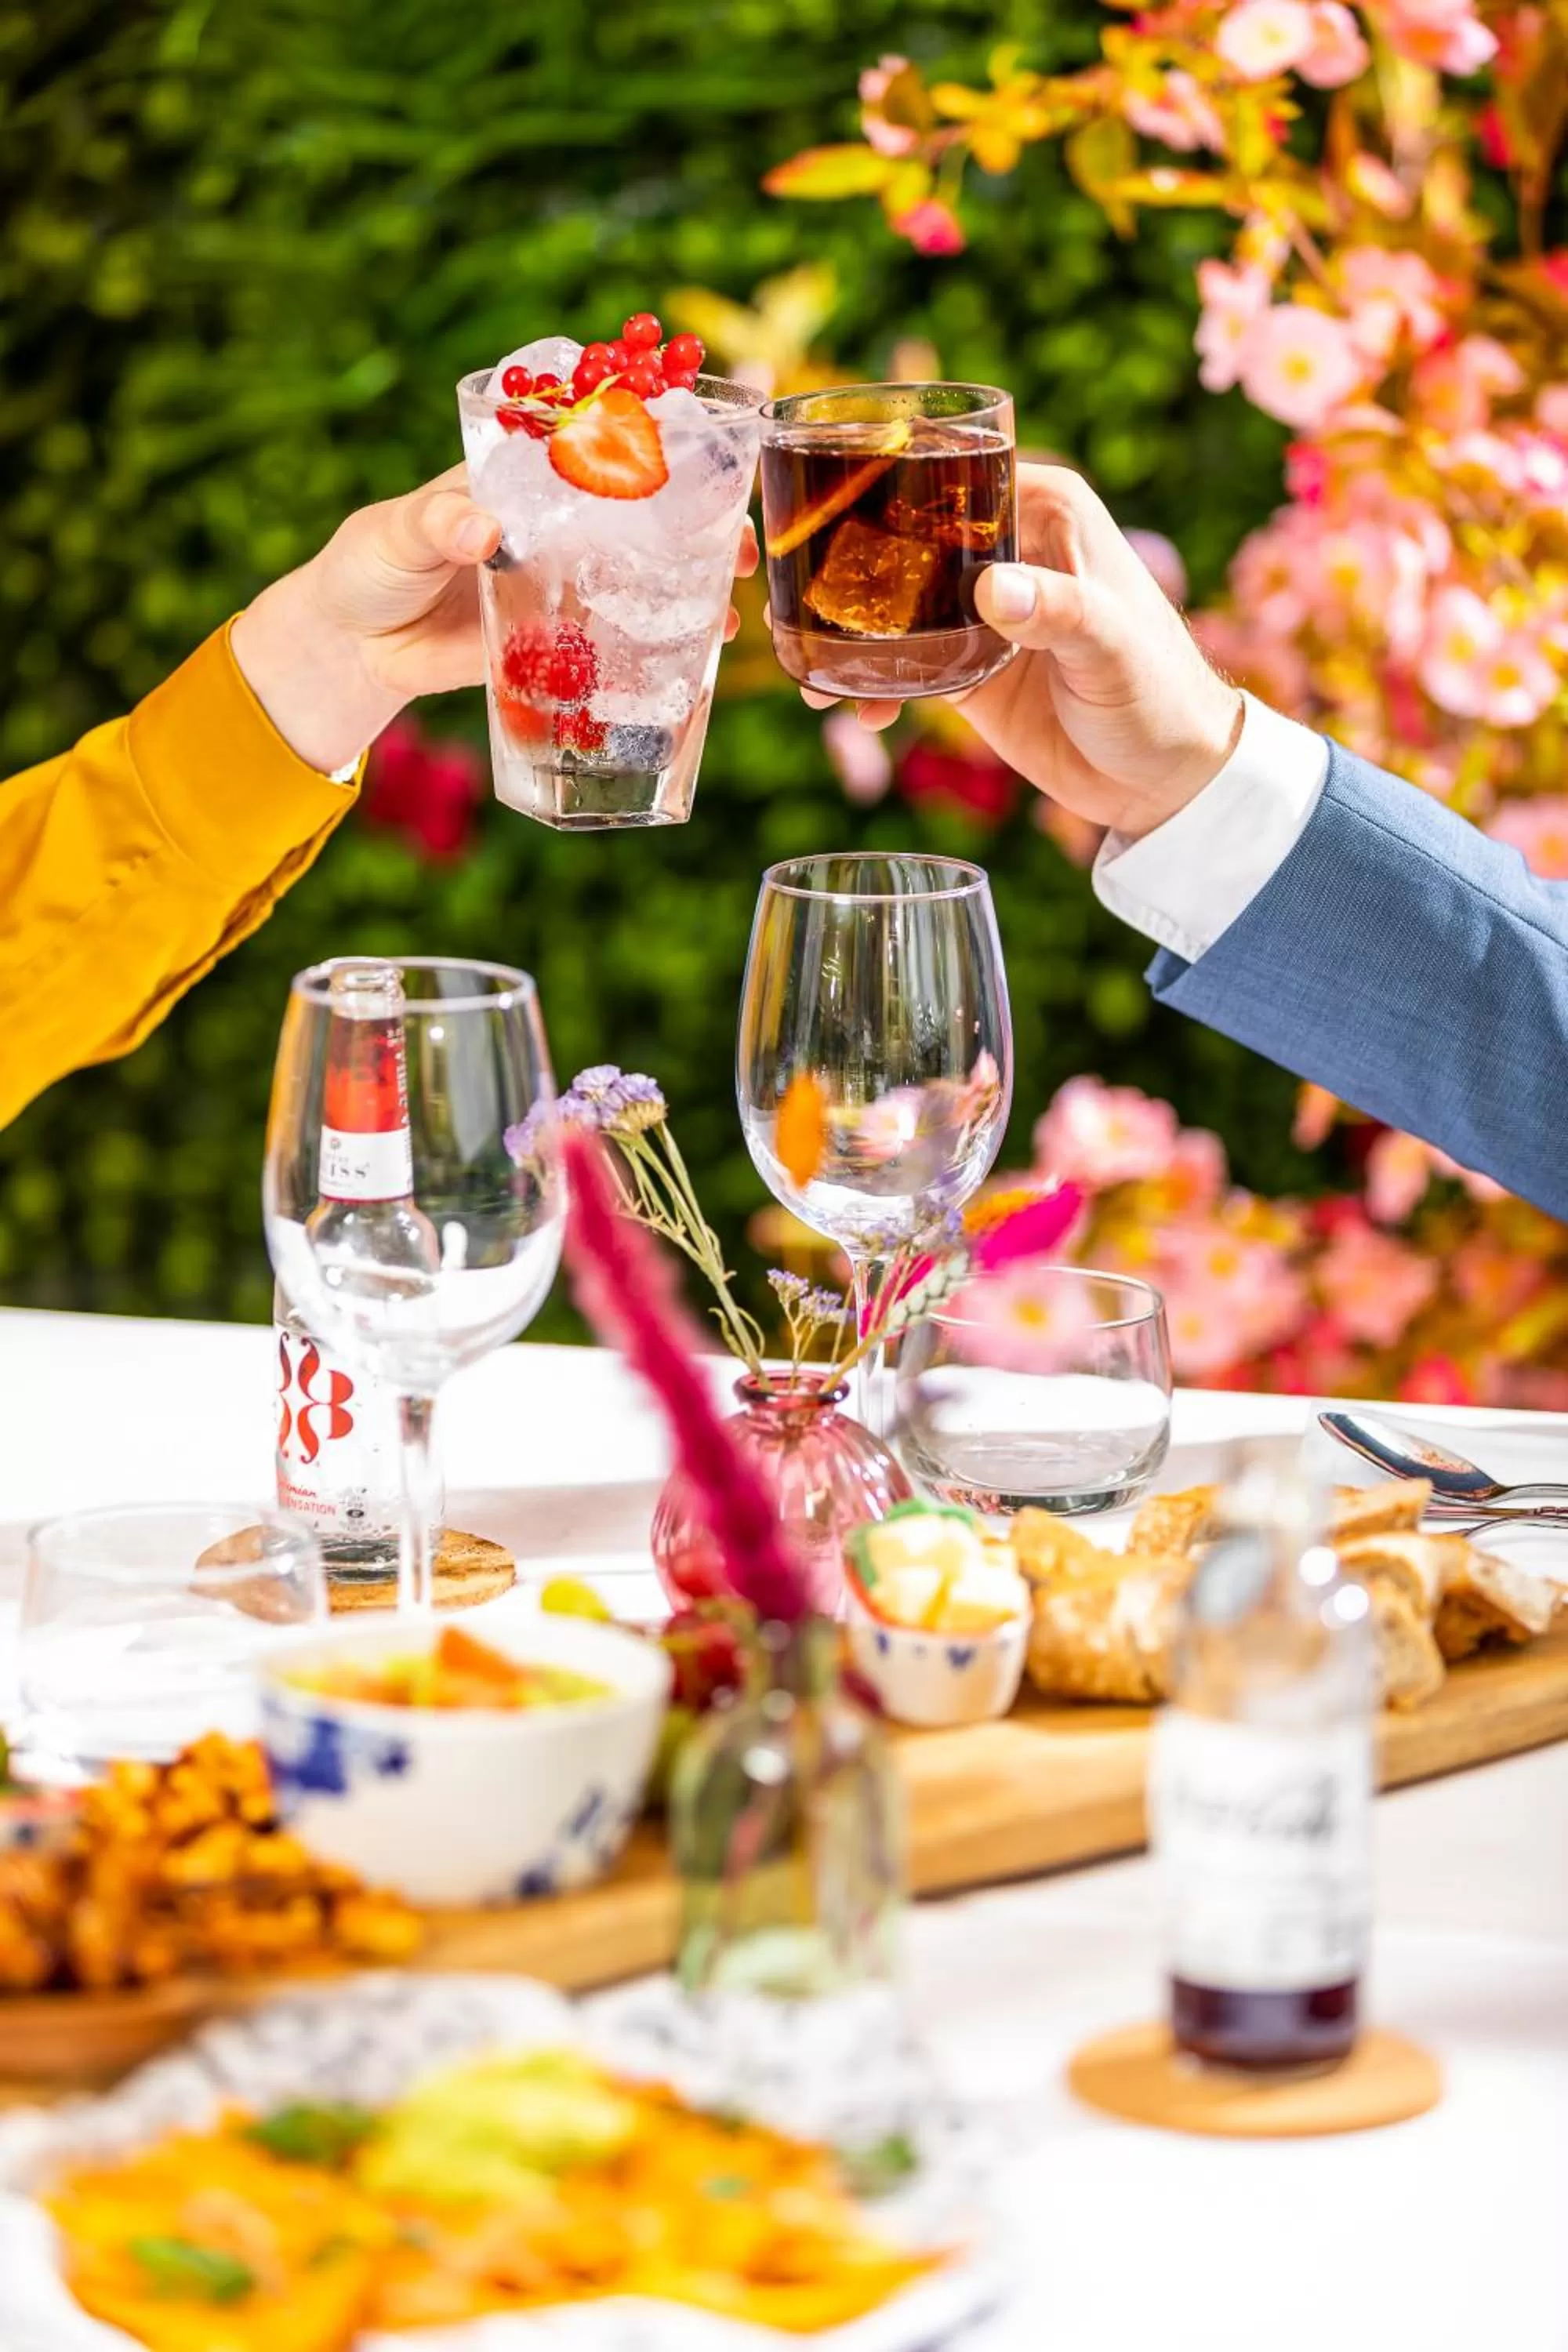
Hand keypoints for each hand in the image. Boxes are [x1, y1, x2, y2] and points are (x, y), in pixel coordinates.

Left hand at [233, 467, 757, 775]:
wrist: (354, 647)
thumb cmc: (369, 566)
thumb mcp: (394, 534)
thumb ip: (435, 524)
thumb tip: (480, 531)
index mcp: (525, 474)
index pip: (604, 432)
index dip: (666, 421)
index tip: (724, 417)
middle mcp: (559, 522)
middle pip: (648, 505)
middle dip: (705, 514)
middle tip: (741, 541)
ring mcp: (566, 580)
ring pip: (647, 570)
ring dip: (697, 581)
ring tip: (732, 602)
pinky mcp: (560, 639)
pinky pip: (619, 638)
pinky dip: (660, 645)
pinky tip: (699, 655)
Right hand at [809, 465, 1242, 840]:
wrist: (1167, 780)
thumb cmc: (1160, 694)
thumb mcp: (1111, 647)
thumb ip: (1056, 611)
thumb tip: (992, 588)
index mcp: (1048, 509)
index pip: (956, 471)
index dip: (892, 481)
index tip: (829, 508)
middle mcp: (1009, 548)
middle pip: (912, 535)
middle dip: (853, 565)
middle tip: (794, 595)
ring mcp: (984, 611)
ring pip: (898, 602)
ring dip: (852, 632)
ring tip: (808, 668)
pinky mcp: (970, 668)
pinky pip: (905, 664)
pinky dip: (874, 684)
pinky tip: (851, 707)